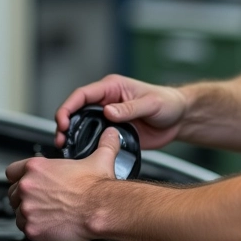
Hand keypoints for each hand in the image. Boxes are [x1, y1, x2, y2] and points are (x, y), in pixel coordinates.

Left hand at [6, 128, 118, 240]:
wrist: (102, 209)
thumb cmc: (98, 188)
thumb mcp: (101, 158)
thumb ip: (104, 144)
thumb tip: (111, 135)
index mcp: (37, 168)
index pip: (12, 171)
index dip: (20, 177)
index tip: (29, 182)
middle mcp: (28, 187)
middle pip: (13, 193)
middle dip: (26, 197)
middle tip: (42, 200)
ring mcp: (28, 209)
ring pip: (17, 212)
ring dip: (29, 213)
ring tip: (46, 214)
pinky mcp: (32, 228)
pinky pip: (25, 229)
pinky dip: (34, 229)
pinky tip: (47, 225)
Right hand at [55, 74, 186, 149]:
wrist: (180, 119)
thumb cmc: (168, 103)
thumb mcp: (151, 104)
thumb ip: (129, 108)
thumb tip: (108, 111)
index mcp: (112, 88)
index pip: (83, 94)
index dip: (69, 106)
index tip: (63, 120)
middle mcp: (107, 101)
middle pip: (77, 110)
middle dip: (65, 122)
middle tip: (60, 137)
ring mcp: (109, 117)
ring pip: (82, 124)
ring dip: (72, 134)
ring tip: (64, 146)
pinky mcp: (113, 132)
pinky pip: (94, 137)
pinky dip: (85, 144)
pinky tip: (80, 153)